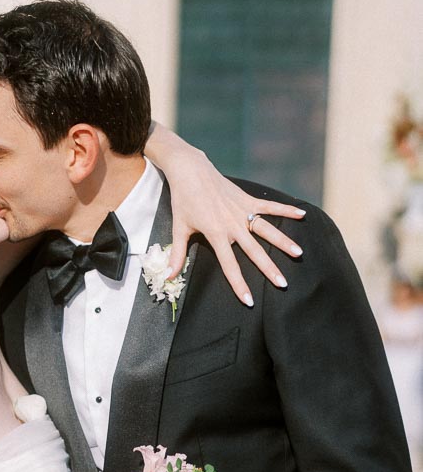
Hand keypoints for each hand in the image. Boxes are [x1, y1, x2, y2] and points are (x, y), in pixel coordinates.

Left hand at [147, 127, 305, 303]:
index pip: (229, 265)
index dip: (239, 284)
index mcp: (216, 234)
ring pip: (267, 230)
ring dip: (283, 242)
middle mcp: (232, 224)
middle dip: (269, 269)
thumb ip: (177, 254)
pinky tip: (302, 215)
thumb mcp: (179, 228)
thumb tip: (168, 277)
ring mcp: (242, 210)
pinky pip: (270, 206)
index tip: (249, 300)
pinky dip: (286, 209)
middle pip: (254, 251)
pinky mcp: (247, 199)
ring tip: (298, 254)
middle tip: (283, 284)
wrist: (190, 170)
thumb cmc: (183, 200)